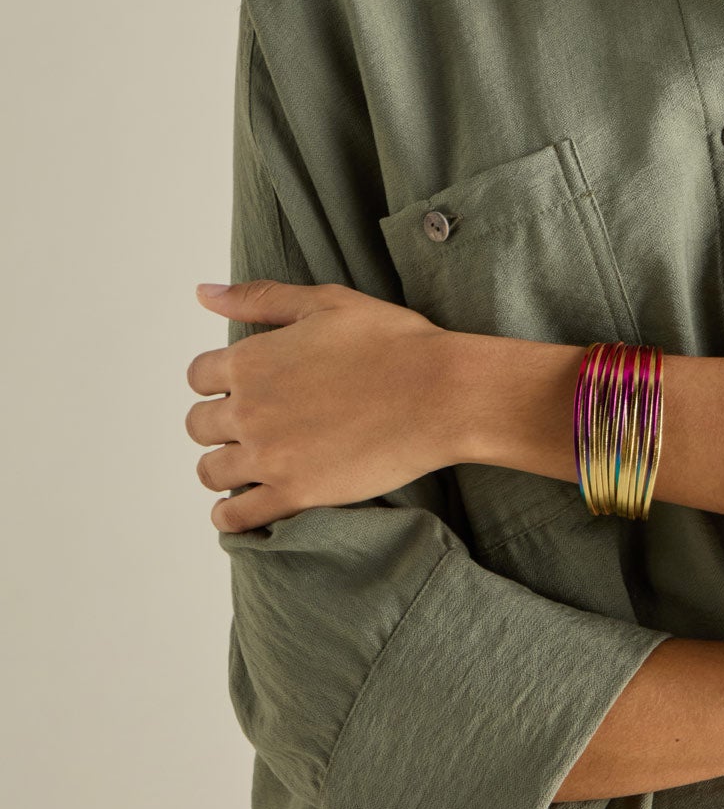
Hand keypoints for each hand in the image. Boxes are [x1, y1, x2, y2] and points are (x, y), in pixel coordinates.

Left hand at [185, 279, 466, 531]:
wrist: (439, 394)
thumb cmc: (392, 342)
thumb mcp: (326, 303)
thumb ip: (261, 298)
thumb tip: (203, 292)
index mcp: (252, 359)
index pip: (198, 375)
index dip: (218, 378)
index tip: (243, 385)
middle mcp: (249, 409)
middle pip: (199, 424)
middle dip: (220, 422)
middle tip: (255, 422)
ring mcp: (269, 455)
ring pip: (210, 471)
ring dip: (224, 465)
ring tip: (253, 461)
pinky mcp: (294, 494)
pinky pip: (236, 516)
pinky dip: (230, 515)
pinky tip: (244, 505)